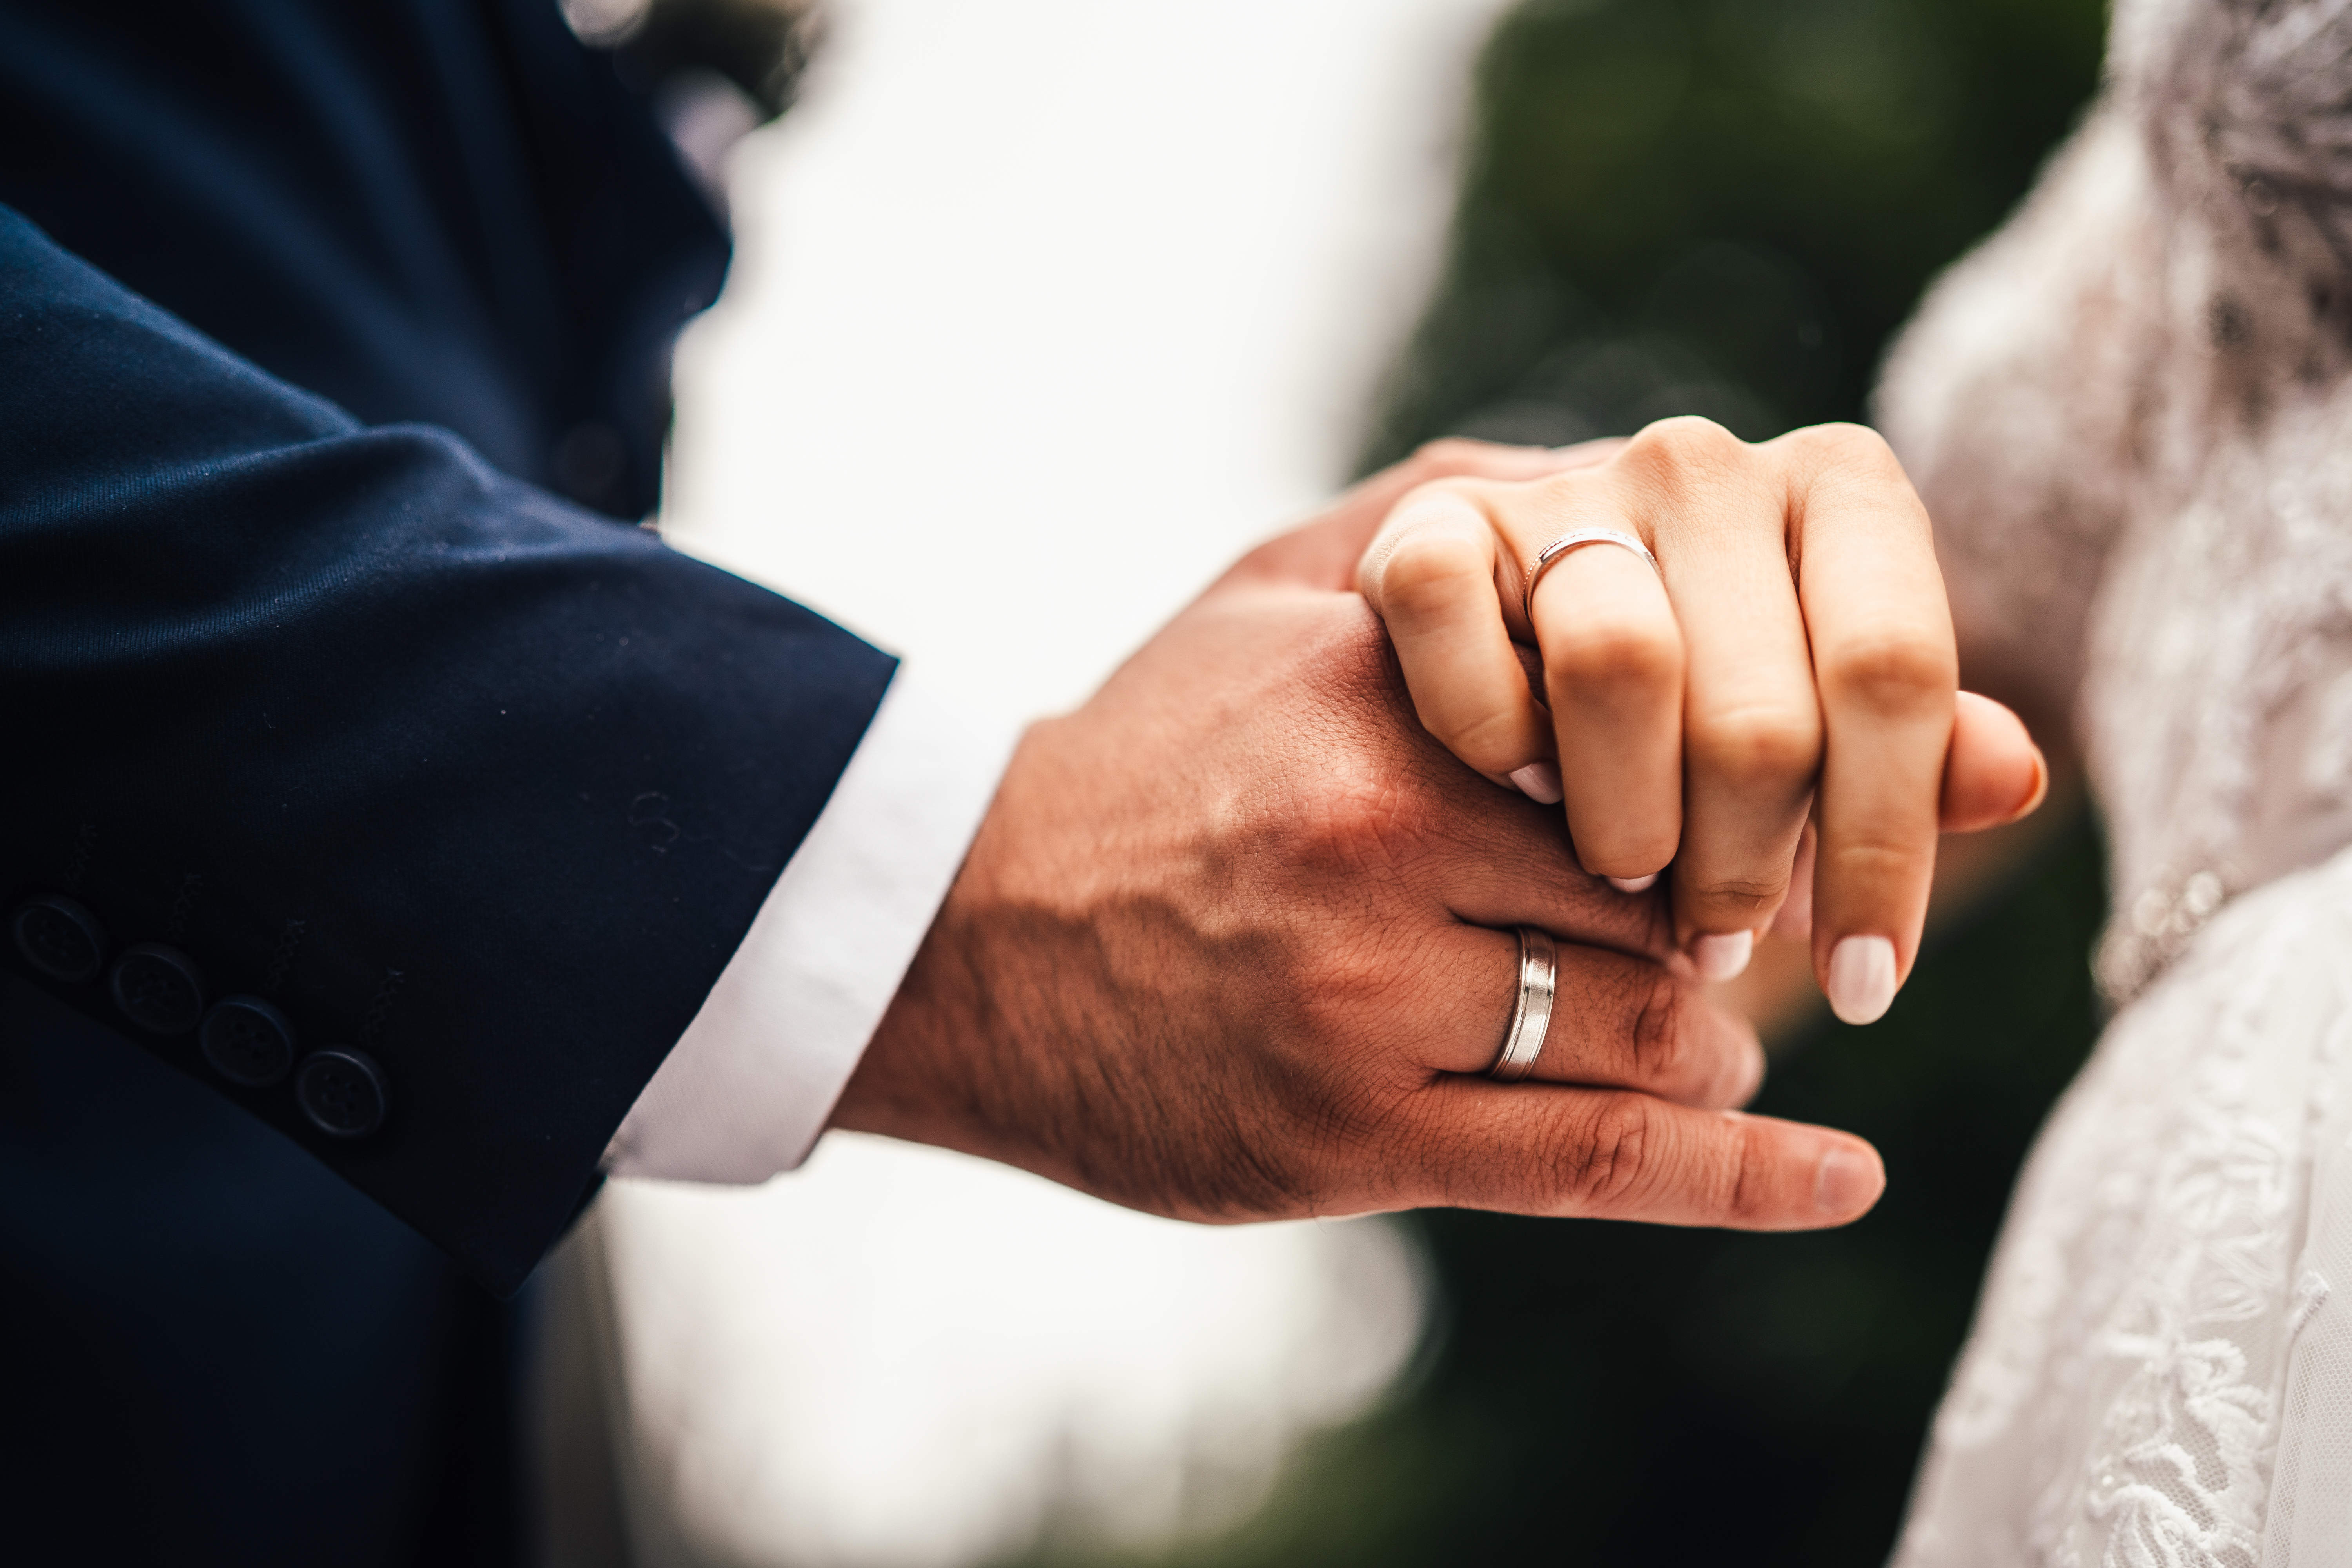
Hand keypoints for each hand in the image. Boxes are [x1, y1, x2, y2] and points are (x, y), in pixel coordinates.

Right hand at [834, 442, 1886, 1230]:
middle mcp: (1379, 828)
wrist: (968, 932)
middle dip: (1722, 916)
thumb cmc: (1157, 753)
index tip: (1742, 807)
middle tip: (1726, 932)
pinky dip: (1748, 1174)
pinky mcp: (1350, 1132)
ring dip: (1707, 1038)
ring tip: (1704, 1041)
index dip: (1724, 776)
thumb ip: (1457, 525)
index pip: (1650, 723)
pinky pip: (1605, 1157)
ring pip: (1653, 1025)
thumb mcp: (1284, 590)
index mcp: (1380, 685)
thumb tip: (1647, 474)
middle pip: (1667, 884)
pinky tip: (1843, 1180)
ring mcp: (1366, 991)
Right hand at [1354, 419, 2046, 1022]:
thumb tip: (2013, 780)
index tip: (1871, 983)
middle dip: (1749, 867)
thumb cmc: (1707, 711)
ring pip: (1617, 664)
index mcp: (1840, 489)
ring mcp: (1565, 485)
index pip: (1894, 672)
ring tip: (1631, 887)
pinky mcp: (1438, 522)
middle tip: (1724, 948)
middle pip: (1760, 706)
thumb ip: (1917, 754)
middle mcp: (1707, 464)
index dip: (1886, 851)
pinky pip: (1459, 622)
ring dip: (1627, 820)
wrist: (1528, 638)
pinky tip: (1523, 790)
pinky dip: (1491, 730)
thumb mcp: (1826, 733)